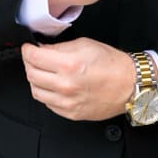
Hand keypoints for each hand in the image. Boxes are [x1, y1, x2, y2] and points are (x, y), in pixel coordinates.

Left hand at [21, 38, 136, 120]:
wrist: (130, 85)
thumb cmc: (113, 64)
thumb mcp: (86, 45)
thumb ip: (61, 47)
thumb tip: (43, 50)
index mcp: (69, 65)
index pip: (34, 58)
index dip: (27, 51)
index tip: (28, 49)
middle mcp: (65, 85)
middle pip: (31, 75)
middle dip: (30, 64)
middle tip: (35, 59)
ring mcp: (67, 102)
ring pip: (36, 91)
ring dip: (36, 80)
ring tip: (45, 73)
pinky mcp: (70, 113)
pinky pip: (48, 103)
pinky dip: (47, 93)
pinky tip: (55, 86)